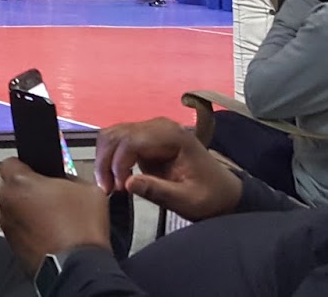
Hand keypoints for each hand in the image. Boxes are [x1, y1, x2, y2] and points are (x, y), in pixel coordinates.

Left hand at [0, 159, 108, 275]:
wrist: (78, 267)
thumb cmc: (80, 229)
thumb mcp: (87, 188)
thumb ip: (68, 177)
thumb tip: (65, 181)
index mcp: (19, 183)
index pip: (10, 162)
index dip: (27, 166)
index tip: (39, 173)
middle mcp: (7, 203)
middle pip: (13, 188)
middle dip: (29, 191)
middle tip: (52, 198)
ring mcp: (8, 227)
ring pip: (15, 211)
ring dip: (30, 213)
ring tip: (55, 220)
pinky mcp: (13, 247)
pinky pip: (20, 232)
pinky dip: (31, 232)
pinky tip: (52, 236)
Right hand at [93, 118, 241, 223]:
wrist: (223, 193)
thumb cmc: (209, 197)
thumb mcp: (187, 200)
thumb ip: (158, 191)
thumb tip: (127, 183)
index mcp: (173, 136)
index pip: (132, 140)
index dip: (118, 164)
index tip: (119, 189)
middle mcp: (159, 126)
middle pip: (117, 134)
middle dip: (105, 162)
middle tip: (107, 190)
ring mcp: (150, 130)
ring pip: (112, 135)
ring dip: (104, 160)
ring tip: (108, 186)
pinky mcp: (144, 139)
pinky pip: (117, 142)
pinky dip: (109, 159)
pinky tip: (114, 179)